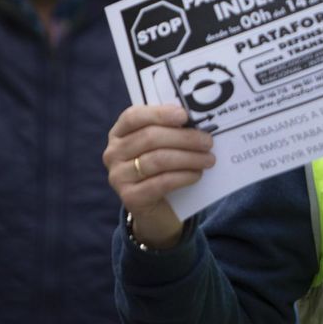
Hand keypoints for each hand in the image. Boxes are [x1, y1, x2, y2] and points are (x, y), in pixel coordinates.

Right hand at [103, 104, 214, 249]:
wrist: (155, 209)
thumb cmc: (162, 169)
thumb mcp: (163, 146)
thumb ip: (171, 131)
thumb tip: (196, 120)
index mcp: (119, 133)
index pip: (134, 116)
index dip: (160, 114)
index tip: (185, 116)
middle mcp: (113, 153)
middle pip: (150, 138)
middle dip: (184, 138)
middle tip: (208, 142)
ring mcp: (118, 176)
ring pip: (158, 160)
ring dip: (189, 158)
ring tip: (208, 159)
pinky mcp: (130, 197)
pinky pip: (161, 182)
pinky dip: (183, 176)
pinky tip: (197, 174)